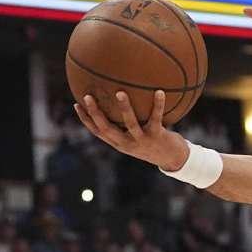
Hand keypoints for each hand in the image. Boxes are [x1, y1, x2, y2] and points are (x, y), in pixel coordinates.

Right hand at [74, 91, 190, 171]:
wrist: (174, 160)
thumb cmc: (154, 143)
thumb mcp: (137, 137)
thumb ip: (128, 124)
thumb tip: (121, 100)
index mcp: (120, 143)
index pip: (97, 132)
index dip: (85, 119)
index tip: (77, 104)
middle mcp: (128, 143)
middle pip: (106, 128)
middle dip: (95, 113)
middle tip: (88, 96)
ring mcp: (142, 140)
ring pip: (130, 123)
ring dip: (124, 108)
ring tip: (120, 92)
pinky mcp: (158, 136)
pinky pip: (156, 118)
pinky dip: (158, 105)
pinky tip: (159, 91)